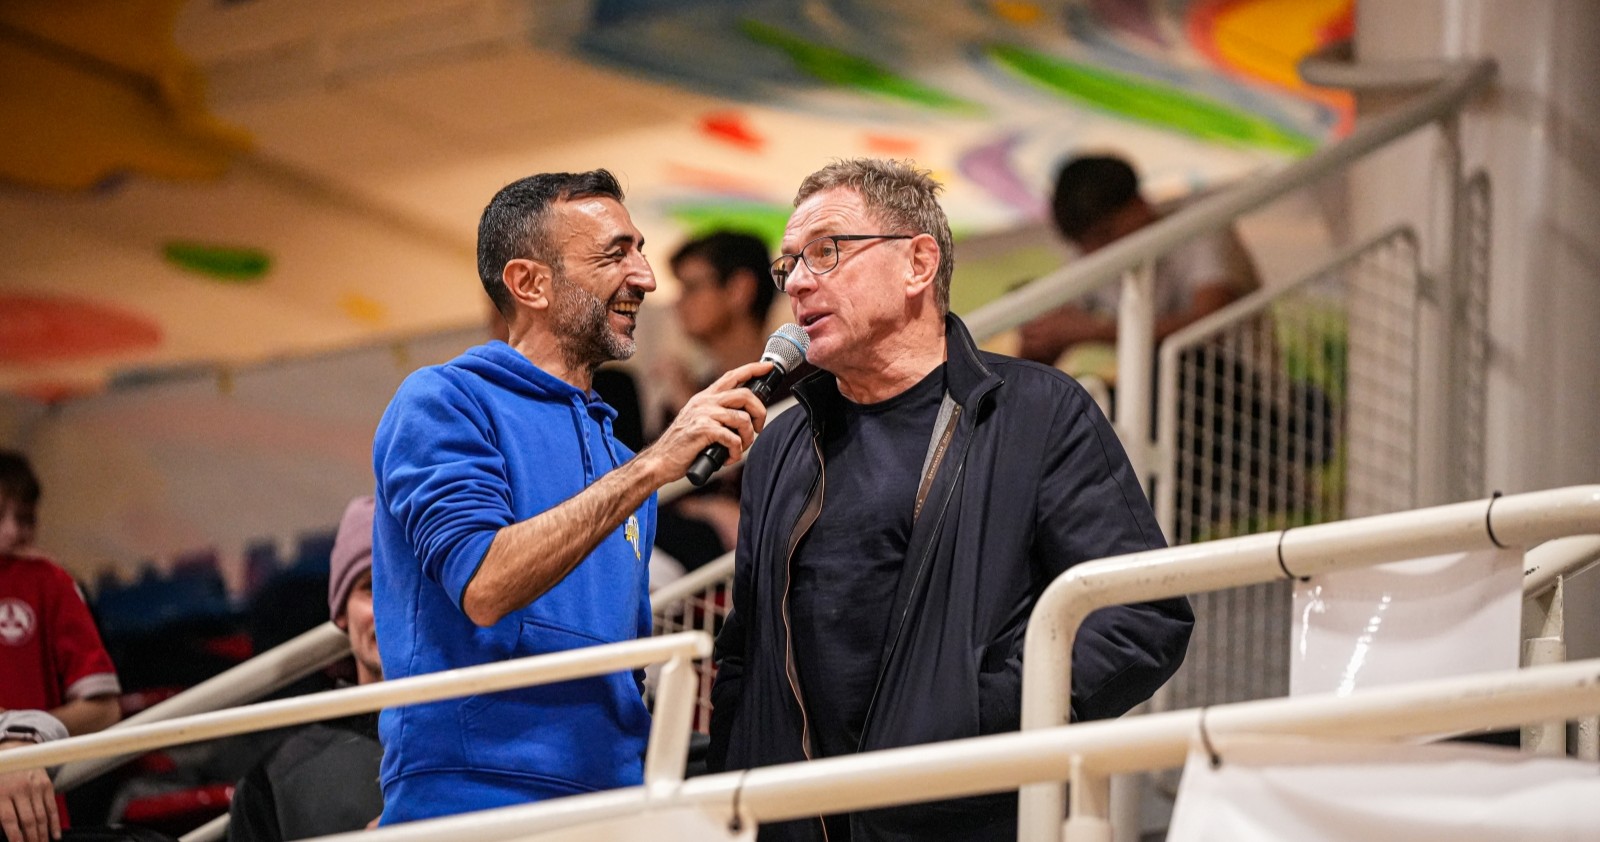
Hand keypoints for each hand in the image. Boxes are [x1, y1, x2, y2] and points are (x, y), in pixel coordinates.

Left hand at [0, 741, 57, 841]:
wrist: (15, 750)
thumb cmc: (0, 774)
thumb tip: (4, 829)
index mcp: (2, 793)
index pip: (11, 821)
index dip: (16, 837)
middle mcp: (20, 790)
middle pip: (29, 821)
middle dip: (31, 838)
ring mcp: (35, 787)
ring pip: (42, 816)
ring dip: (43, 834)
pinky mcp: (46, 784)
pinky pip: (52, 806)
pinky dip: (55, 822)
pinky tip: (55, 834)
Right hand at [644, 361, 770, 480]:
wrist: (660, 460)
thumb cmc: (682, 445)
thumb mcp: (699, 421)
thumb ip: (718, 415)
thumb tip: (745, 417)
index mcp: (705, 397)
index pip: (732, 376)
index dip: (752, 369)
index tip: (768, 366)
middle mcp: (705, 401)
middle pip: (745, 395)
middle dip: (759, 412)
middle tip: (758, 428)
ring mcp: (703, 414)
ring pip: (742, 420)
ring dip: (747, 438)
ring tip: (739, 449)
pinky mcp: (703, 429)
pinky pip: (733, 438)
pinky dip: (736, 452)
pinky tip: (728, 458)